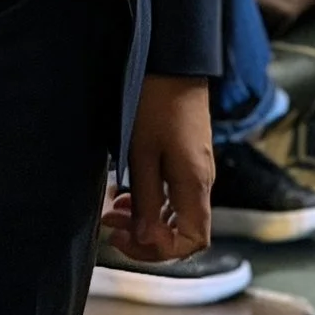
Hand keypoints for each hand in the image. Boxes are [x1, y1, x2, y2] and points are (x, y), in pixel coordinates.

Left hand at [103, 75, 211, 261]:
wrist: (174, 63)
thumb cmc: (157, 104)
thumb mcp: (143, 154)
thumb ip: (147, 201)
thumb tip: (147, 239)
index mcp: (196, 184)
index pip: (192, 241)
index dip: (159, 252)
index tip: (127, 238)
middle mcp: (202, 181)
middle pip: (183, 231)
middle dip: (146, 238)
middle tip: (112, 225)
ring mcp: (197, 169)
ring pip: (176, 213)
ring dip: (145, 218)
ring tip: (114, 208)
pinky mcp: (189, 157)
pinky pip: (174, 194)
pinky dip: (151, 200)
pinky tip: (128, 191)